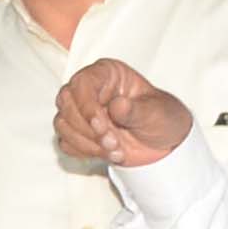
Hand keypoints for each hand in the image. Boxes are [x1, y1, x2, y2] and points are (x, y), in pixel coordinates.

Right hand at [55, 57, 195, 170]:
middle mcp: (90, 90)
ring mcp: (81, 112)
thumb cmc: (162, 118)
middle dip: (87, 129)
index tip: (101, 126)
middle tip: (112, 142)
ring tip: (116, 151)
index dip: (86, 105)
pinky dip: (84, 152)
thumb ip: (137, 110)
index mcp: (108, 74)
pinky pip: (66, 142)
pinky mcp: (78, 133)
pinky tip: (107, 154)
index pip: (82, 82)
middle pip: (66, 102)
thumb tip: (117, 105)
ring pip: (63, 124)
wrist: (164, 143)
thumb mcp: (157, 113)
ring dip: (87, 143)